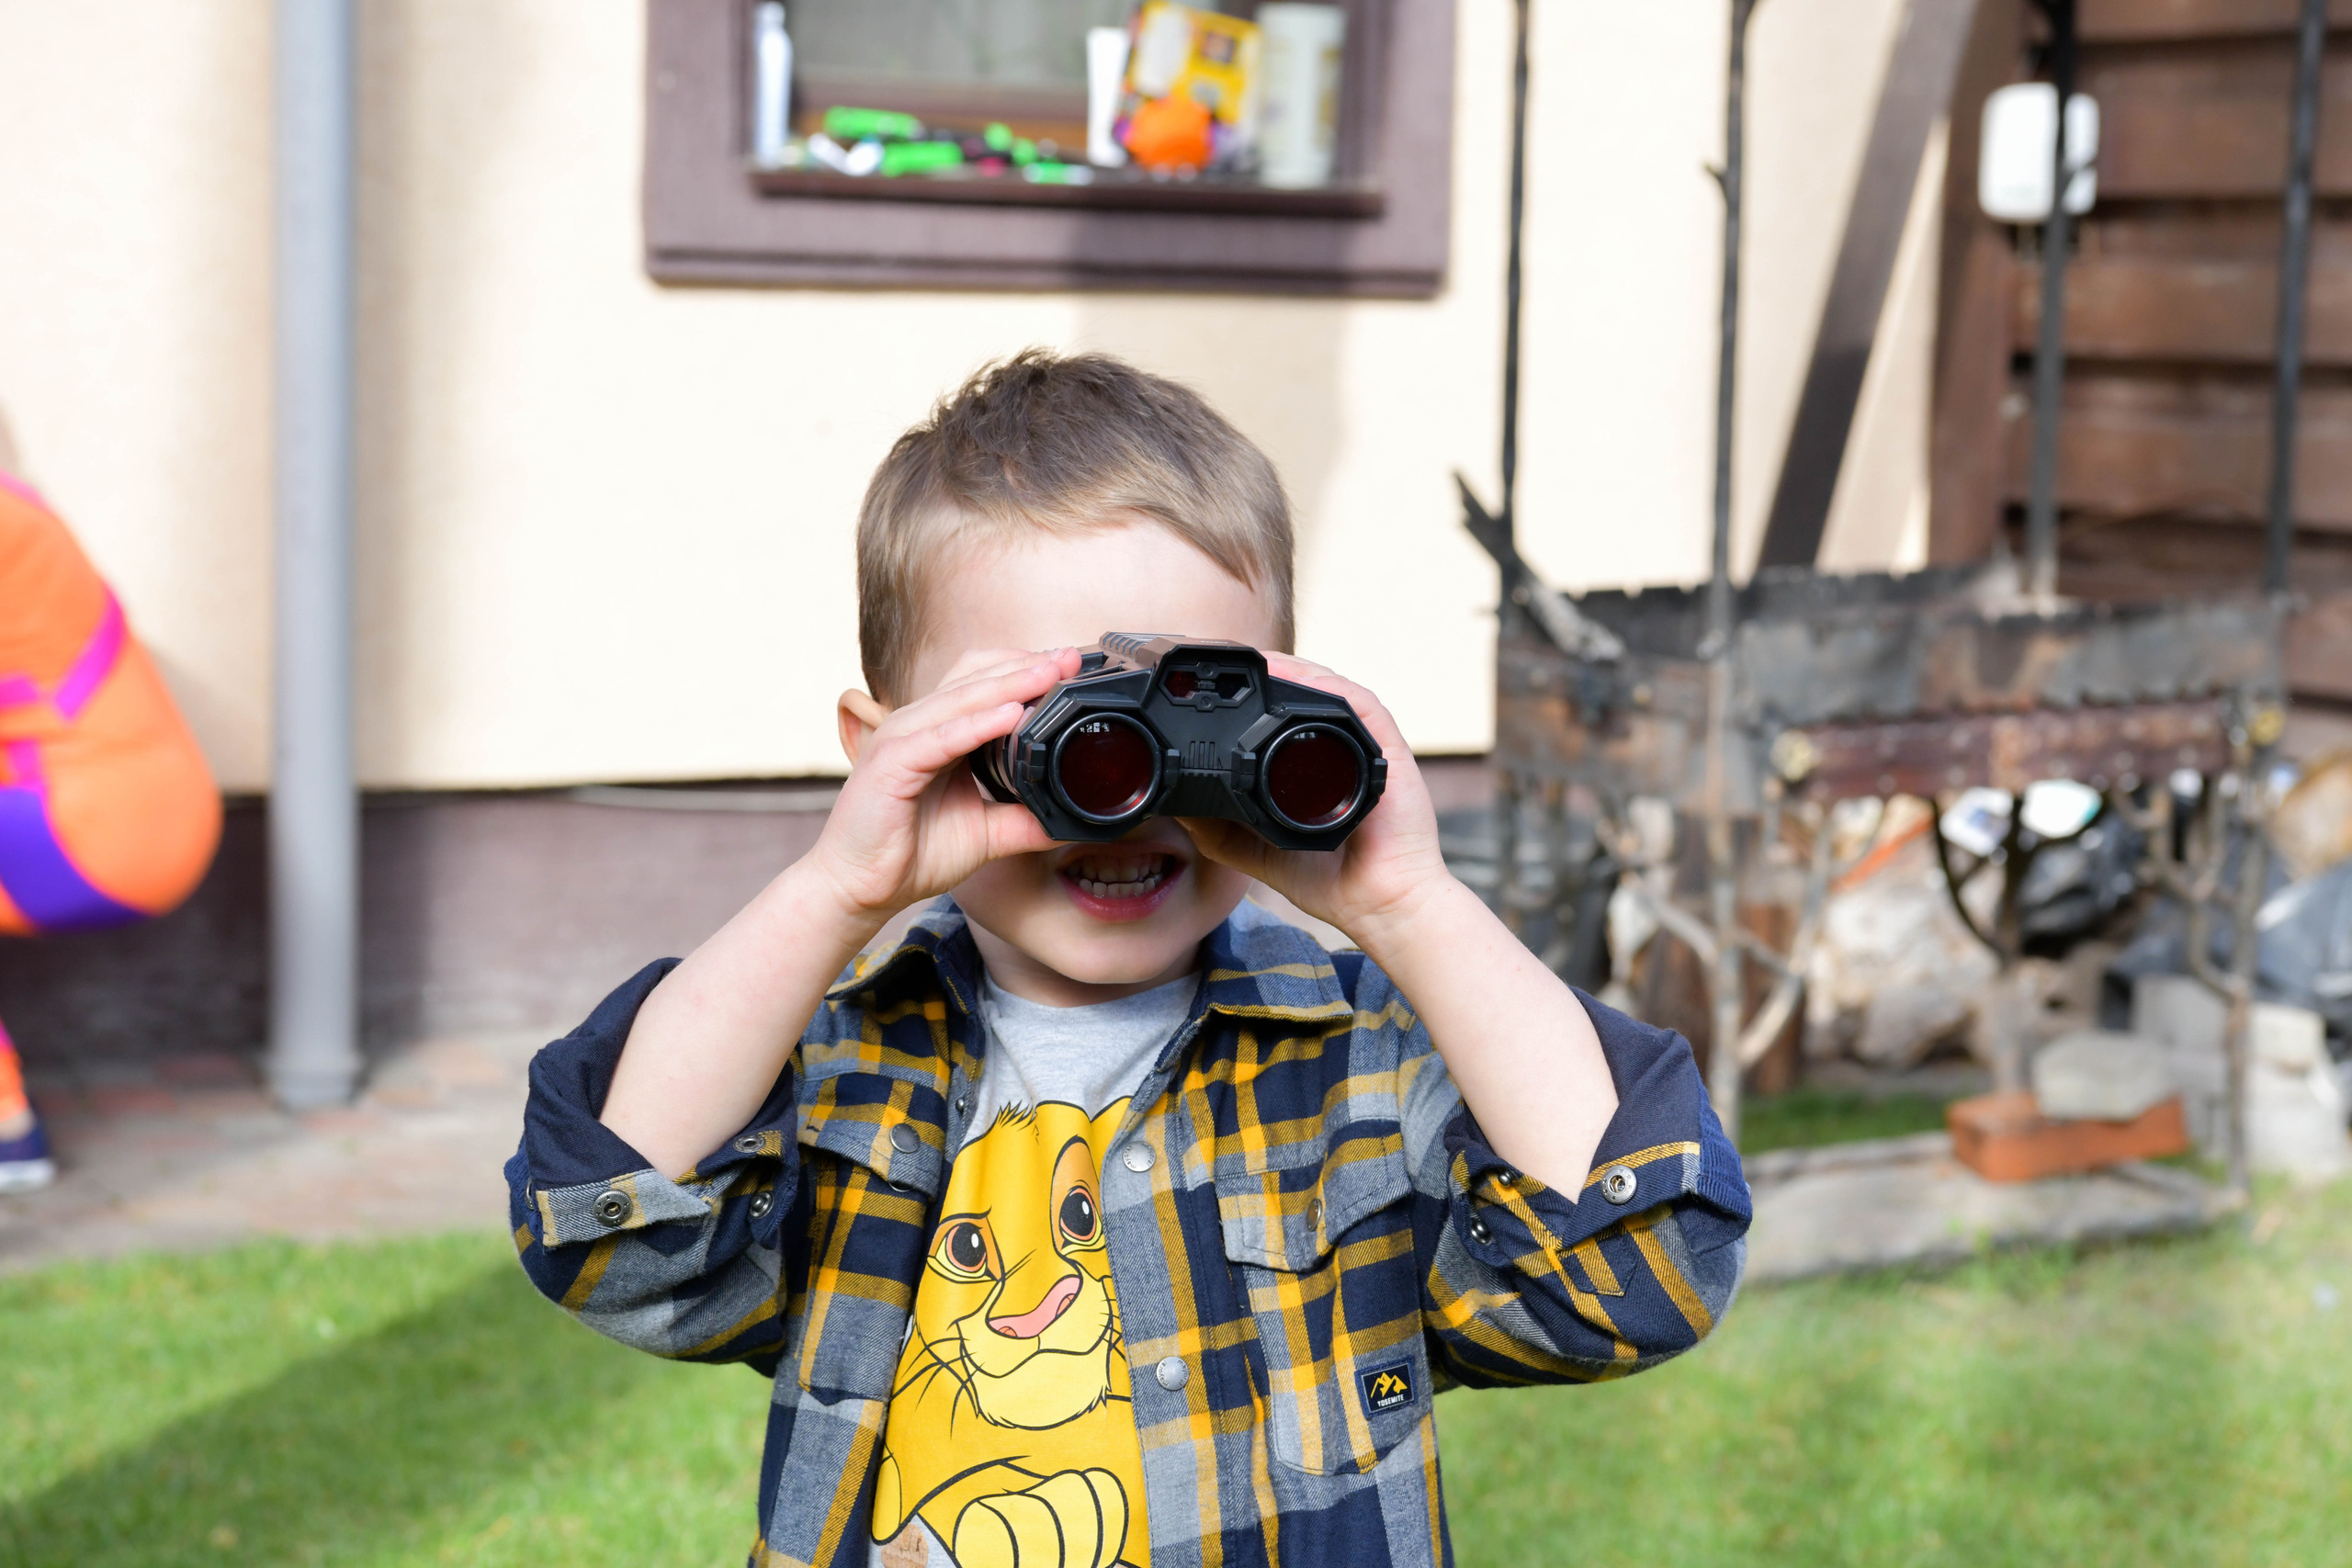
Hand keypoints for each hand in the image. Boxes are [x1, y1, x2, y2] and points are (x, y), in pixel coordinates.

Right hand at [807, 647, 1082, 927]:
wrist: (861, 888)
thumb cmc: (911, 854)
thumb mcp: (986, 834)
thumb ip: (1025, 819)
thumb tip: (1071, 820)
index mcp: (939, 732)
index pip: (983, 681)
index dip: (1025, 669)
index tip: (1071, 667)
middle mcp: (918, 725)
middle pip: (976, 677)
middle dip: (1027, 665)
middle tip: (1072, 658)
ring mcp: (901, 739)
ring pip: (962, 699)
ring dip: (1010, 683)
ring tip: (1052, 673)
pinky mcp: (890, 763)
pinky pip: (941, 738)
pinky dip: (977, 724)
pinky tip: (1011, 715)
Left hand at [1177, 654, 1453, 944]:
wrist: (1376, 904)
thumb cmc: (1328, 879)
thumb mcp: (1255, 849)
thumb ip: (1219, 828)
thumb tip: (1178, 804)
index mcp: (1315, 763)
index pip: (1284, 711)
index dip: (1253, 691)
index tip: (1216, 682)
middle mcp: (1341, 746)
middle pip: (1305, 689)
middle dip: (1267, 669)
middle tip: (1226, 658)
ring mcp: (1365, 744)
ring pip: (1329, 686)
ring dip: (1291, 668)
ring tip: (1253, 658)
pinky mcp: (1386, 749)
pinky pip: (1359, 703)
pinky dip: (1327, 686)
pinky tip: (1298, 678)